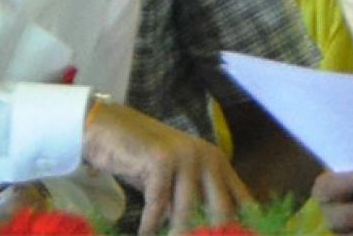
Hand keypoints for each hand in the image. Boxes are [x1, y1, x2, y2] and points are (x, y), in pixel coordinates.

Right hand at [84, 101, 252, 234]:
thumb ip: (195, 202)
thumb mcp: (177, 181)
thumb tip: (209, 232)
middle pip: (221, 210)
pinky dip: (150, 224)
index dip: (243, 226)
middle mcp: (207, 158)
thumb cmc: (145, 159)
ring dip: (178, 233)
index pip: (242, 200)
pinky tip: (145, 233)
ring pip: (188, 211)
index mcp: (218, 163)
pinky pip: (159, 204)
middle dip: (210, 234)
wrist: (110, 127)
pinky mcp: (161, 160)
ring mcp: (185, 157)